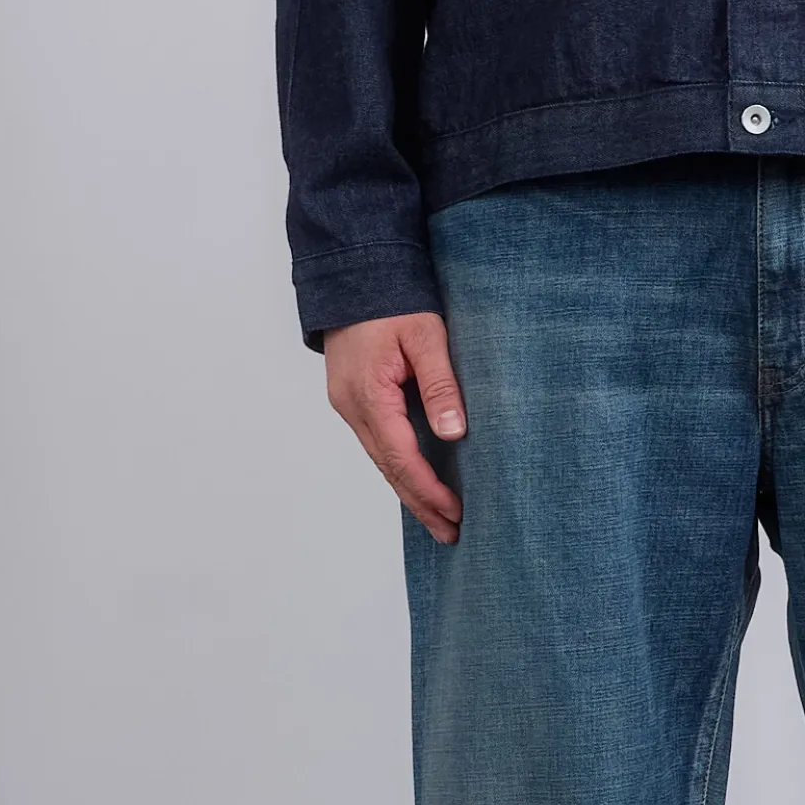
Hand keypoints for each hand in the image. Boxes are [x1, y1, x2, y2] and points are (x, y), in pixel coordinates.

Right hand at [324, 313, 466, 545]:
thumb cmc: (391, 298)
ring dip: (410, 491)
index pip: (402, 458)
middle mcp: (352, 407)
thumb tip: (454, 434)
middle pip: (389, 470)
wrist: (352, 271)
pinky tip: (417, 484)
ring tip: (438, 520)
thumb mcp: (426, 336)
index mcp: (368, 395)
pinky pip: (378, 444)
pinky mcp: (352, 399)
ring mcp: (348, 405)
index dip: (429, 491)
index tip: (456, 513)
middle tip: (451, 534)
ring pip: (381, 460)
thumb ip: (440, 385)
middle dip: (421, 505)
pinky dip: (399, 468)